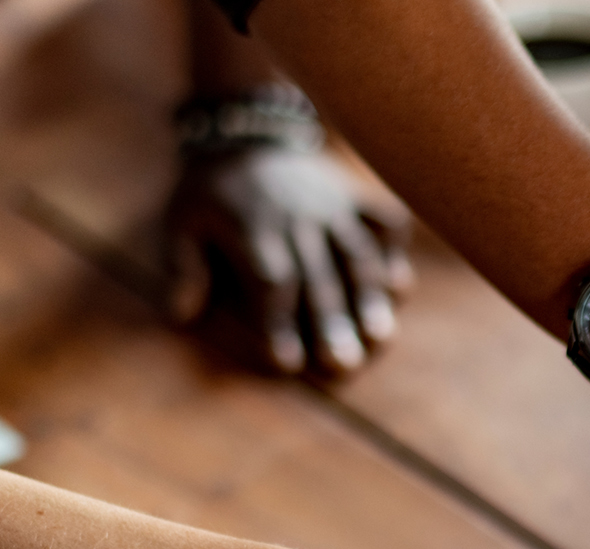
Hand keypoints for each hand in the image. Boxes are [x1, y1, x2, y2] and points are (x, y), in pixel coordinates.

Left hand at [167, 145, 410, 374]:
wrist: (245, 131)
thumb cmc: (211, 190)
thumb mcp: (181, 221)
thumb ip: (185, 268)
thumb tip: (179, 316)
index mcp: (252, 228)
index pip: (269, 282)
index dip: (279, 322)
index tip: (286, 363)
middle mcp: (297, 219)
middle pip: (319, 278)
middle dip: (332, 324)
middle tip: (342, 366)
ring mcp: (332, 207)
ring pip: (357, 256)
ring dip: (371, 298)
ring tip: (381, 337)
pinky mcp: (355, 198)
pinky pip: (383, 220)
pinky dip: (394, 249)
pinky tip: (398, 284)